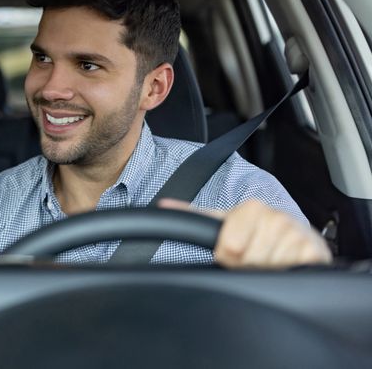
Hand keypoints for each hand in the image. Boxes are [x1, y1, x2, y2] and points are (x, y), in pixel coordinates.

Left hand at [158, 198, 331, 268]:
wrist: (296, 237)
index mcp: (251, 209)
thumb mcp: (225, 221)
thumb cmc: (255, 232)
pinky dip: (288, 274)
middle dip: (248, 266)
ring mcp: (296, 232)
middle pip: (248, 261)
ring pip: (269, 268)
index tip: (233, 252)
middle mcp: (275, 216)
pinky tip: (287, 264)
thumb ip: (194, 215)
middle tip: (254, 258)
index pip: (229, 247)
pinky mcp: (315, 250)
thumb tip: (161, 204)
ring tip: (270, 260)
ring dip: (267, 271)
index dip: (228, 257)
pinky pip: (294, 271)